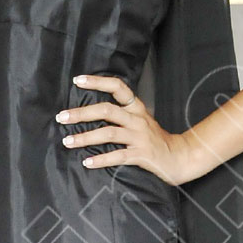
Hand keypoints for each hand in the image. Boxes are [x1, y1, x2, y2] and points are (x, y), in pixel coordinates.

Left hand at [55, 73, 193, 186]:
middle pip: (107, 110)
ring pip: (109, 133)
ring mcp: (140, 137)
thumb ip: (122, 115)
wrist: (180, 158)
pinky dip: (101, 160)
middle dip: (82, 113)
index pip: (118, 87)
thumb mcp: (141, 121)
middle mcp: (138, 120)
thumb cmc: (156, 140)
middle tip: (62, 117)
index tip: (77, 80)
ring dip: (86, 137)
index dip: (97, 82)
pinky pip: (118, 156)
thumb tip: (91, 112)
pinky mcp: (142, 155)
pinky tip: (87, 162)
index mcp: (136, 108)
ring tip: (68, 141)